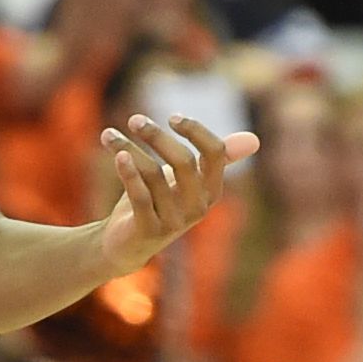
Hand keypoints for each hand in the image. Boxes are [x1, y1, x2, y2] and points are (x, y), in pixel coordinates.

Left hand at [94, 114, 256, 279]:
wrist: (126, 245)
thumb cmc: (157, 203)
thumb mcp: (185, 178)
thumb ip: (214, 158)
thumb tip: (255, 140)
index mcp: (210, 191)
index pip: (215, 154)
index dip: (195, 131)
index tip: (172, 116)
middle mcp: (198, 207)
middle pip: (184, 161)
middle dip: (157, 136)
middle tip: (134, 119)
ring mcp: (175, 222)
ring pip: (154, 174)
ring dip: (128, 149)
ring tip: (108, 134)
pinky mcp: (150, 230)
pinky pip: (140, 196)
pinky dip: (128, 172)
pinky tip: (118, 155)